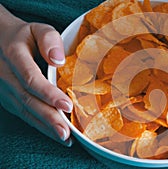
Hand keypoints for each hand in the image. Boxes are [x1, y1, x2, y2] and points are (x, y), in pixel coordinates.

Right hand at [0, 5, 72, 145]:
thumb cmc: (24, 35)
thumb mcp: (37, 29)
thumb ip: (49, 39)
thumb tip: (59, 61)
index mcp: (14, 55)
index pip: (31, 78)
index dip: (48, 93)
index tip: (67, 105)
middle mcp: (6, 75)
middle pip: (28, 100)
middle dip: (48, 118)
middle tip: (66, 133)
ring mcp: (5, 90)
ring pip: (25, 111)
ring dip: (45, 126)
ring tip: (64, 138)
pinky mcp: (8, 99)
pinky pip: (24, 114)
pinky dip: (40, 126)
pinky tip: (55, 134)